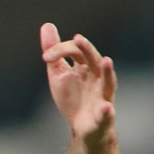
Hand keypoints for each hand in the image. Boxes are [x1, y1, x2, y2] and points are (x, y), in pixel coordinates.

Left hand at [40, 22, 117, 148]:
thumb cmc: (72, 97)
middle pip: (93, 59)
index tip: (45, 57)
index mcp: (85, 66)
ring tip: (106, 61)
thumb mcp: (58, 74)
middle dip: (87, 49)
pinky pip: (107, 112)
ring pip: (108, 81)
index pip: (75, 50)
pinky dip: (106, 110)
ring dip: (107, 71)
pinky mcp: (103, 114)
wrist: (82, 127)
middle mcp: (97, 77)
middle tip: (78, 38)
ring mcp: (102, 94)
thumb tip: (47, 25)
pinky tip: (105, 107)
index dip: (60, 49)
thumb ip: (54, 53)